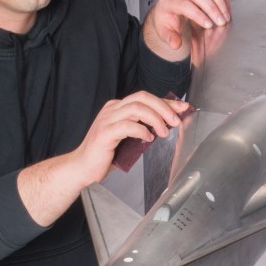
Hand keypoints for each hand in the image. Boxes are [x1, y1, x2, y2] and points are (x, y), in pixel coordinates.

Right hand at [72, 91, 191, 185]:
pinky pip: (128, 126)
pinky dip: (142, 131)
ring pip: (137, 108)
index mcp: (117, 108)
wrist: (83, 168)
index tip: (182, 108)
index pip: (145, 98)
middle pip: (142, 97)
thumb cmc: (105, 154)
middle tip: (176, 121)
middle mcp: (112, 109)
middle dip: (164, 107)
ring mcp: (107, 120)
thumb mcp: (128, 137)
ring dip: (155, 119)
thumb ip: (142, 127)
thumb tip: (165, 124)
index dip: (166, 102)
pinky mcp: (105, 133)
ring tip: (164, 132)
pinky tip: (148, 139)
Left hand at [143, 0, 230, 63]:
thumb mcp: (165, 32)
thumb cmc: (167, 21)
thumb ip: (170, 39)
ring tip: (226, 16)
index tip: (208, 25)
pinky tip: (226, 8)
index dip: (198, 15)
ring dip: (219, 2)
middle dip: (212, 9)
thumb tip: (175, 44)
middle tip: (221, 22)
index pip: (184, 5)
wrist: (167, 10)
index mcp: (168, 1)